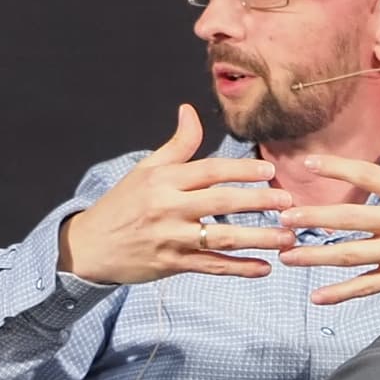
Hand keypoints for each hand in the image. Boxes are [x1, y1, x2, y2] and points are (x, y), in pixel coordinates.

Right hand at [58, 106, 290, 284]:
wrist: (90, 246)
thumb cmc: (123, 204)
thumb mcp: (146, 170)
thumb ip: (176, 145)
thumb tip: (190, 110)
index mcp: (164, 180)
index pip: (209, 171)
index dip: (241, 170)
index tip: (269, 170)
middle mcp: (168, 208)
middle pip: (221, 203)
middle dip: (258, 202)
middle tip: (289, 202)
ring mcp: (171, 239)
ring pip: (222, 239)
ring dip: (258, 239)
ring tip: (288, 238)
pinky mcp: (172, 265)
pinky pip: (212, 267)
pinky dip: (239, 268)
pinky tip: (265, 268)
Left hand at [275, 101, 379, 305]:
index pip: (367, 176)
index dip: (336, 169)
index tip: (306, 164)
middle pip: (351, 219)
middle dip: (315, 218)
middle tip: (284, 216)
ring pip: (352, 255)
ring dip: (317, 255)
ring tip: (287, 254)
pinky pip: (368, 287)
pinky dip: (342, 293)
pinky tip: (316, 296)